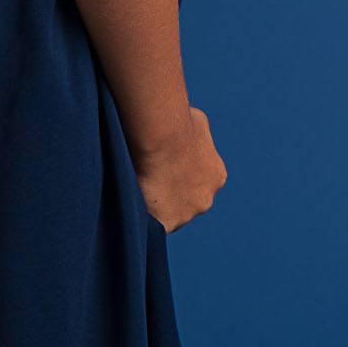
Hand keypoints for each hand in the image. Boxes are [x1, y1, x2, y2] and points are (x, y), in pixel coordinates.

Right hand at [134, 105, 225, 232]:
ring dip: (156, 206)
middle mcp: (206, 199)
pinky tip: (131, 203)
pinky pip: (154, 224)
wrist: (163, 138)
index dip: (181, 178)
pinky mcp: (167, 224)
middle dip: (171, 195)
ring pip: (170, 215)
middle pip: (186, 203)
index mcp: (216, 176)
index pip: (198, 183)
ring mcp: (187, 214)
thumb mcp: (197, 122)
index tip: (166, 171)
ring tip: (136, 190)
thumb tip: (189, 130)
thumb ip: (197, 135)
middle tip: (149, 181)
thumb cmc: (178, 124)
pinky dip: (144, 215)